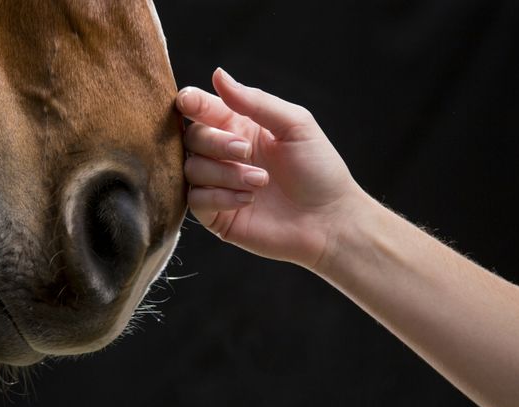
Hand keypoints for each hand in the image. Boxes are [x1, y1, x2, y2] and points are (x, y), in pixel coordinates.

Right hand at [177, 68, 364, 268]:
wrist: (330, 220)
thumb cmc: (319, 170)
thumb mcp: (294, 125)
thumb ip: (255, 101)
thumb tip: (217, 75)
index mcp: (241, 127)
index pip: (203, 109)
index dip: (191, 102)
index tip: (188, 103)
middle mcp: (225, 154)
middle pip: (192, 137)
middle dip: (216, 141)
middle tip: (246, 151)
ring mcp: (220, 185)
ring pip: (192, 168)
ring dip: (225, 173)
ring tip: (260, 181)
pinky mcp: (218, 216)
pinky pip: (196, 200)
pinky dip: (220, 197)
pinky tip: (248, 200)